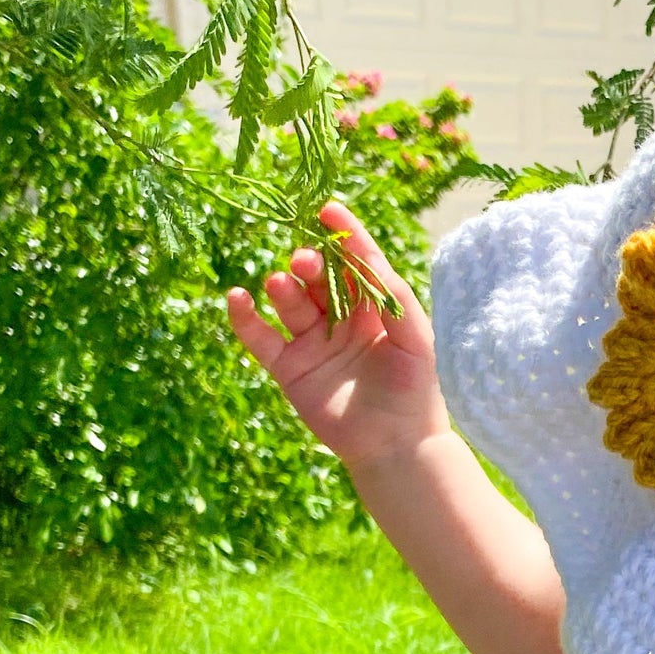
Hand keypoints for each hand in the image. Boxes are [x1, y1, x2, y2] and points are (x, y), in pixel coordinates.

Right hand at [226, 200, 450, 471]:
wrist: (397, 446)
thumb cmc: (417, 392)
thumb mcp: (415, 338)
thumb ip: (393, 297)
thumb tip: (366, 255)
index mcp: (375, 308)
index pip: (356, 262)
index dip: (344, 234)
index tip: (327, 207)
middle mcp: (342, 320)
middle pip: (319, 277)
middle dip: (311, 263)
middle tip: (304, 260)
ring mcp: (313, 342)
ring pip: (290, 302)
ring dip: (283, 287)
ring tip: (282, 283)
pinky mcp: (290, 368)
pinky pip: (260, 337)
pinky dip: (244, 317)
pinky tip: (237, 297)